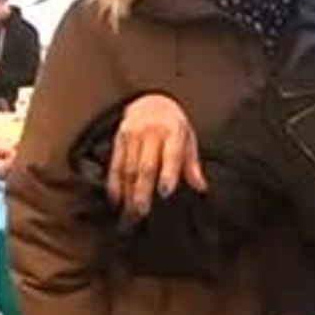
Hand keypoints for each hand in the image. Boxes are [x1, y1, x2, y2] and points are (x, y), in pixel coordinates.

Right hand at [107, 94, 206, 217]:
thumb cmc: (172, 124)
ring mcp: (132, 135)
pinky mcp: (118, 140)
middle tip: (142, 212)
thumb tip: (201, 187)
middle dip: (143, 190)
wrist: (149, 101)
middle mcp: (151, 132)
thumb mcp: (188, 138)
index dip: (167, 174)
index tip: (165, 192)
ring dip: (128, 193)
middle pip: (145, 165)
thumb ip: (192, 163)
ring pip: (128, 168)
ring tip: (130, 213)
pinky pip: (114, 165)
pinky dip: (114, 184)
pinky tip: (116, 200)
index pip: (170, 154)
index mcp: (173, 131)